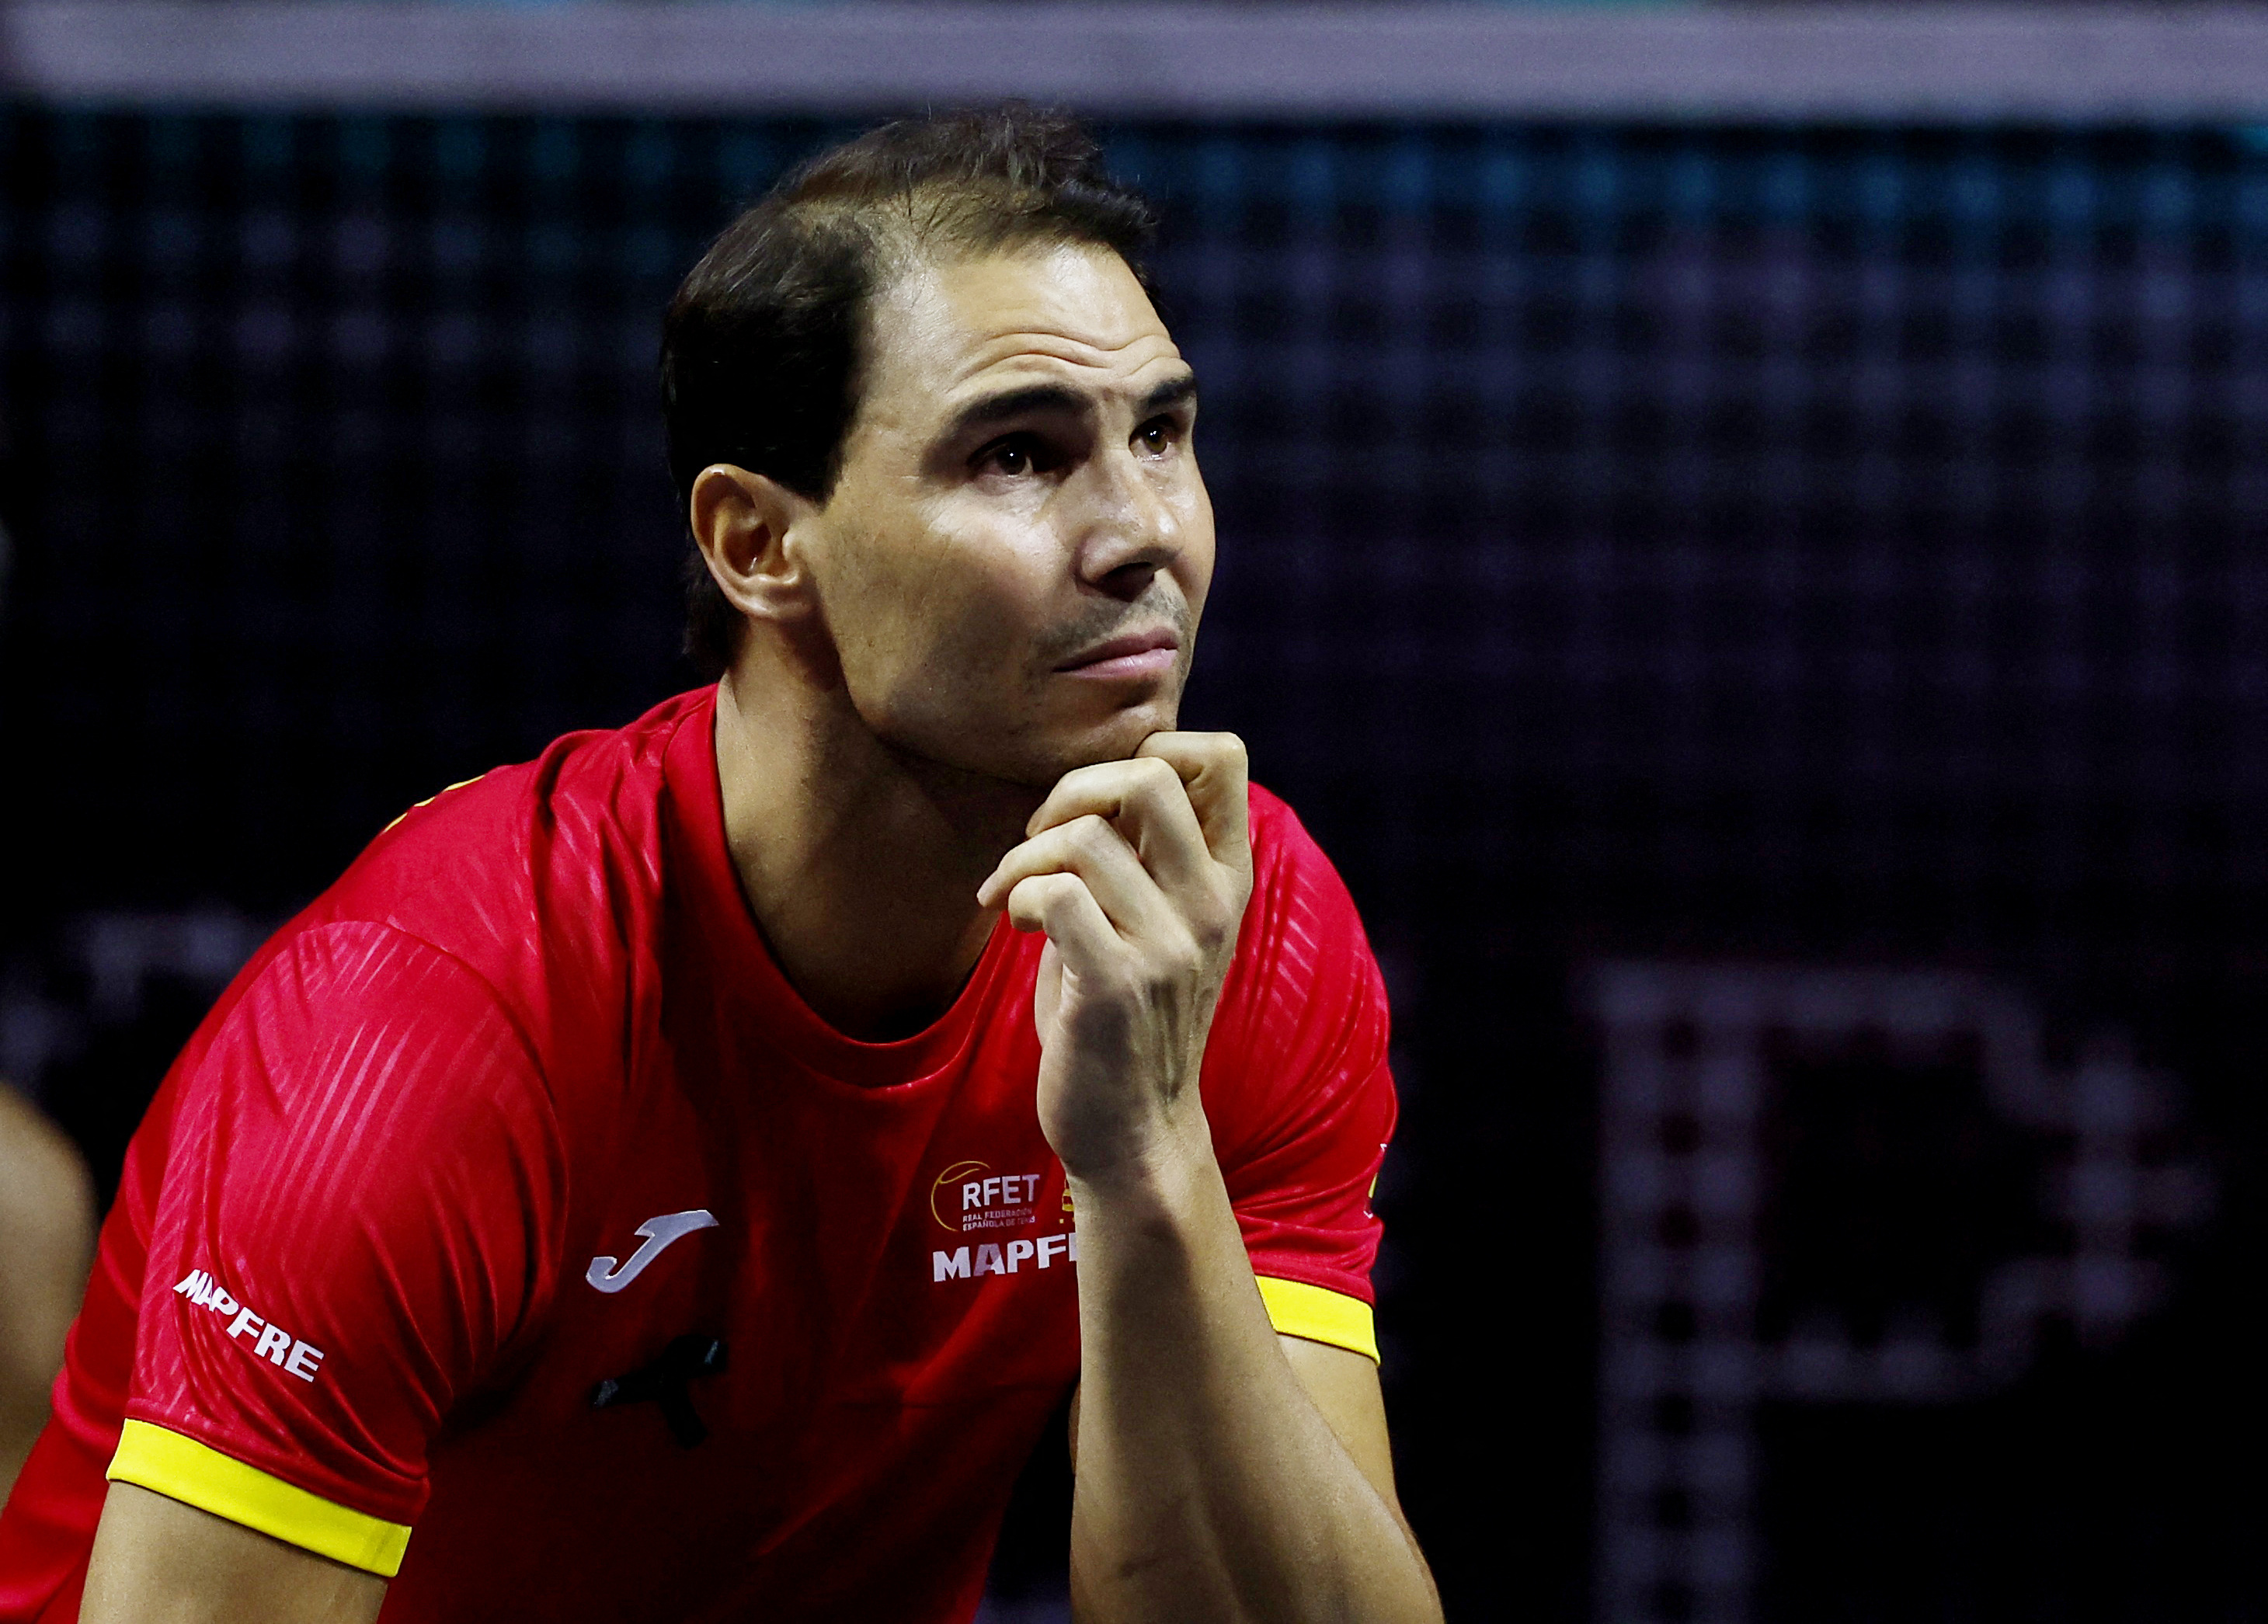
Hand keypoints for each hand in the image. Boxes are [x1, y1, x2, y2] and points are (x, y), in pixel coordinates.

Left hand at [976, 733, 1253, 1179]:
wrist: (1132, 1132)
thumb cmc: (1127, 1016)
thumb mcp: (1158, 922)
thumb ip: (1142, 854)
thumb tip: (1089, 778)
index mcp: (1226, 879)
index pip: (1222, 755)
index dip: (1150, 747)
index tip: (1101, 803)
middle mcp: (1210, 905)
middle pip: (1151, 773)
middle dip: (1073, 788)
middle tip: (1041, 837)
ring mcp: (1168, 946)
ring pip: (1086, 836)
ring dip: (1026, 855)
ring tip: (1014, 894)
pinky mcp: (1115, 985)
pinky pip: (1055, 893)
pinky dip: (1017, 895)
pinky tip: (1014, 925)